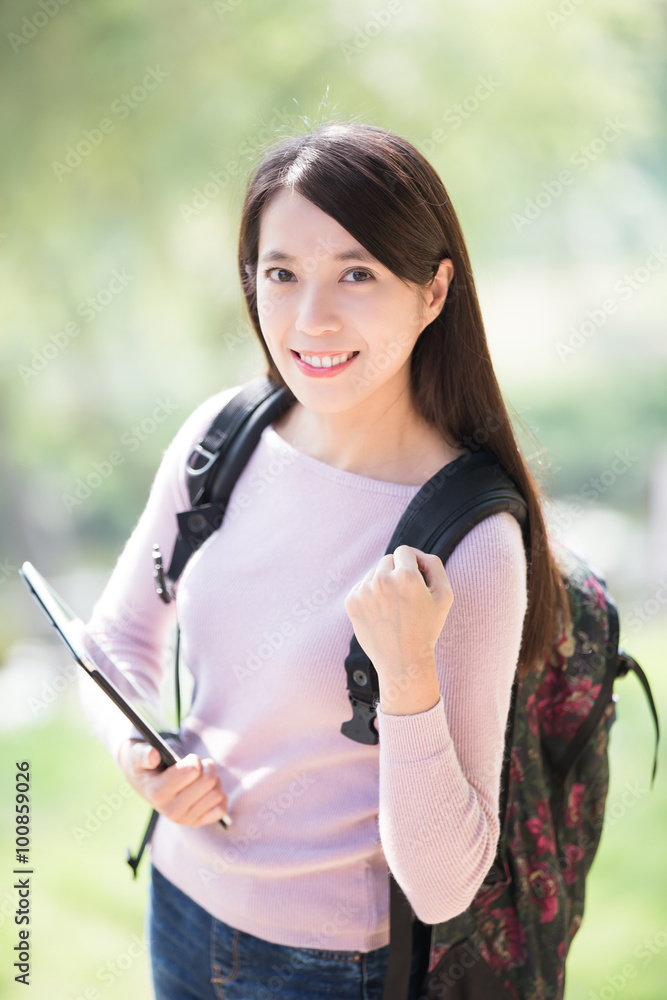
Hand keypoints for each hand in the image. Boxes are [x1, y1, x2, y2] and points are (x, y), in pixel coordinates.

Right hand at [118, 739, 228, 826]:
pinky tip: (207, 791)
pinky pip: (220, 809)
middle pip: (208, 780)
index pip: (192, 770)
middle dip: (206, 767)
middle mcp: (171, 810)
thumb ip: (143, 754)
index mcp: (158, 792)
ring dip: (214, 780)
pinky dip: (219, 796)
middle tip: (199, 766)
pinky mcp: (196, 823)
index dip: (193, 759)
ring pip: (217, 793)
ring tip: (202, 777)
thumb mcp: (138, 755)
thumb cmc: (146, 766)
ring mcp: (184, 819)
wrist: (146, 784)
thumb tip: (153, 755)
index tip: (187, 760)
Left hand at [344, 544, 452, 686]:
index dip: (413, 563)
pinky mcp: (351, 602)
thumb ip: (434, 565)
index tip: (416, 579)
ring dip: (383, 583)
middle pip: (388, 559)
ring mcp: (364, 591)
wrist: (403, 661)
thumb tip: (416, 554)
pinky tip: (381, 613)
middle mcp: (382, 580)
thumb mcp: (444, 595)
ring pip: (374, 573)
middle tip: (405, 597)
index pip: (404, 551)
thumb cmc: (427, 628)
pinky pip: (362, 586)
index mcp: (406, 576)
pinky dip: (370, 595)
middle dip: (397, 572)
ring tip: (393, 608)